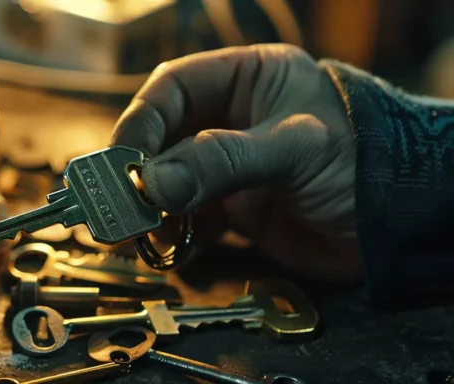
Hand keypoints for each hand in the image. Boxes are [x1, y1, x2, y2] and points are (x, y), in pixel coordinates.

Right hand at [111, 44, 359, 283]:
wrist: (406, 224)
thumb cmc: (364, 161)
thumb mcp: (295, 149)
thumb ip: (222, 161)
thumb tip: (154, 183)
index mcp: (247, 79)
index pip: (172, 88)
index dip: (141, 121)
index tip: (123, 160)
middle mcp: (229, 118)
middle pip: (161, 138)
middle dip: (139, 173)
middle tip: (121, 204)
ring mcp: (229, 166)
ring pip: (167, 182)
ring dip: (151, 209)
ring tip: (145, 234)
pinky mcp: (234, 210)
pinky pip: (186, 219)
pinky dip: (174, 235)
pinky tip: (174, 247)